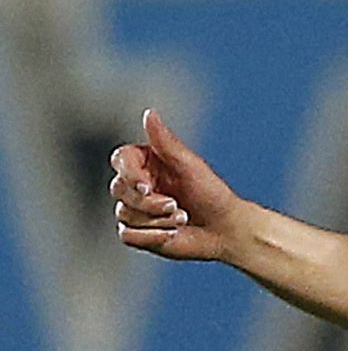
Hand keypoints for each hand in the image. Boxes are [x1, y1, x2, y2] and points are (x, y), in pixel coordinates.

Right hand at [109, 109, 242, 261]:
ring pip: (124, 214)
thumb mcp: (189, 164)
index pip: (120, 161)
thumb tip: (149, 113)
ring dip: (155, 221)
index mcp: (144, 162)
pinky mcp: (138, 234)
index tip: (147, 187)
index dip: (129, 174)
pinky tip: (172, 235)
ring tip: (182, 219)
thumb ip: (166, 141)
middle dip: (149, 203)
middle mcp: (136, 184)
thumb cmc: (211, 193)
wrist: (225, 229)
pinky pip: (127, 235)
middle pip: (119, 190)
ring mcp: (135, 210)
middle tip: (177, 207)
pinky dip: (150, 237)